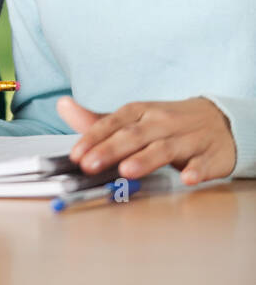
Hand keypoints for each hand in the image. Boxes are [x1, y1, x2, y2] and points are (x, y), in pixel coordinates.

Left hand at [57, 95, 235, 184]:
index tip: (76, 155)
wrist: (221, 121)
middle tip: (90, 165)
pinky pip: (203, 163)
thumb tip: (63, 106)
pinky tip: (187, 178)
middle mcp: (162, 122)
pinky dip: (196, 170)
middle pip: (134, 136)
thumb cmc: (169, 123)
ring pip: (165, 149)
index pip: (113, 123)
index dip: (94, 138)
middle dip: (111, 150)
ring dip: (146, 159)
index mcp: (142, 112)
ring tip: (128, 171)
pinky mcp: (210, 155)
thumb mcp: (134, 118)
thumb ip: (98, 120)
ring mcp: (188, 139)